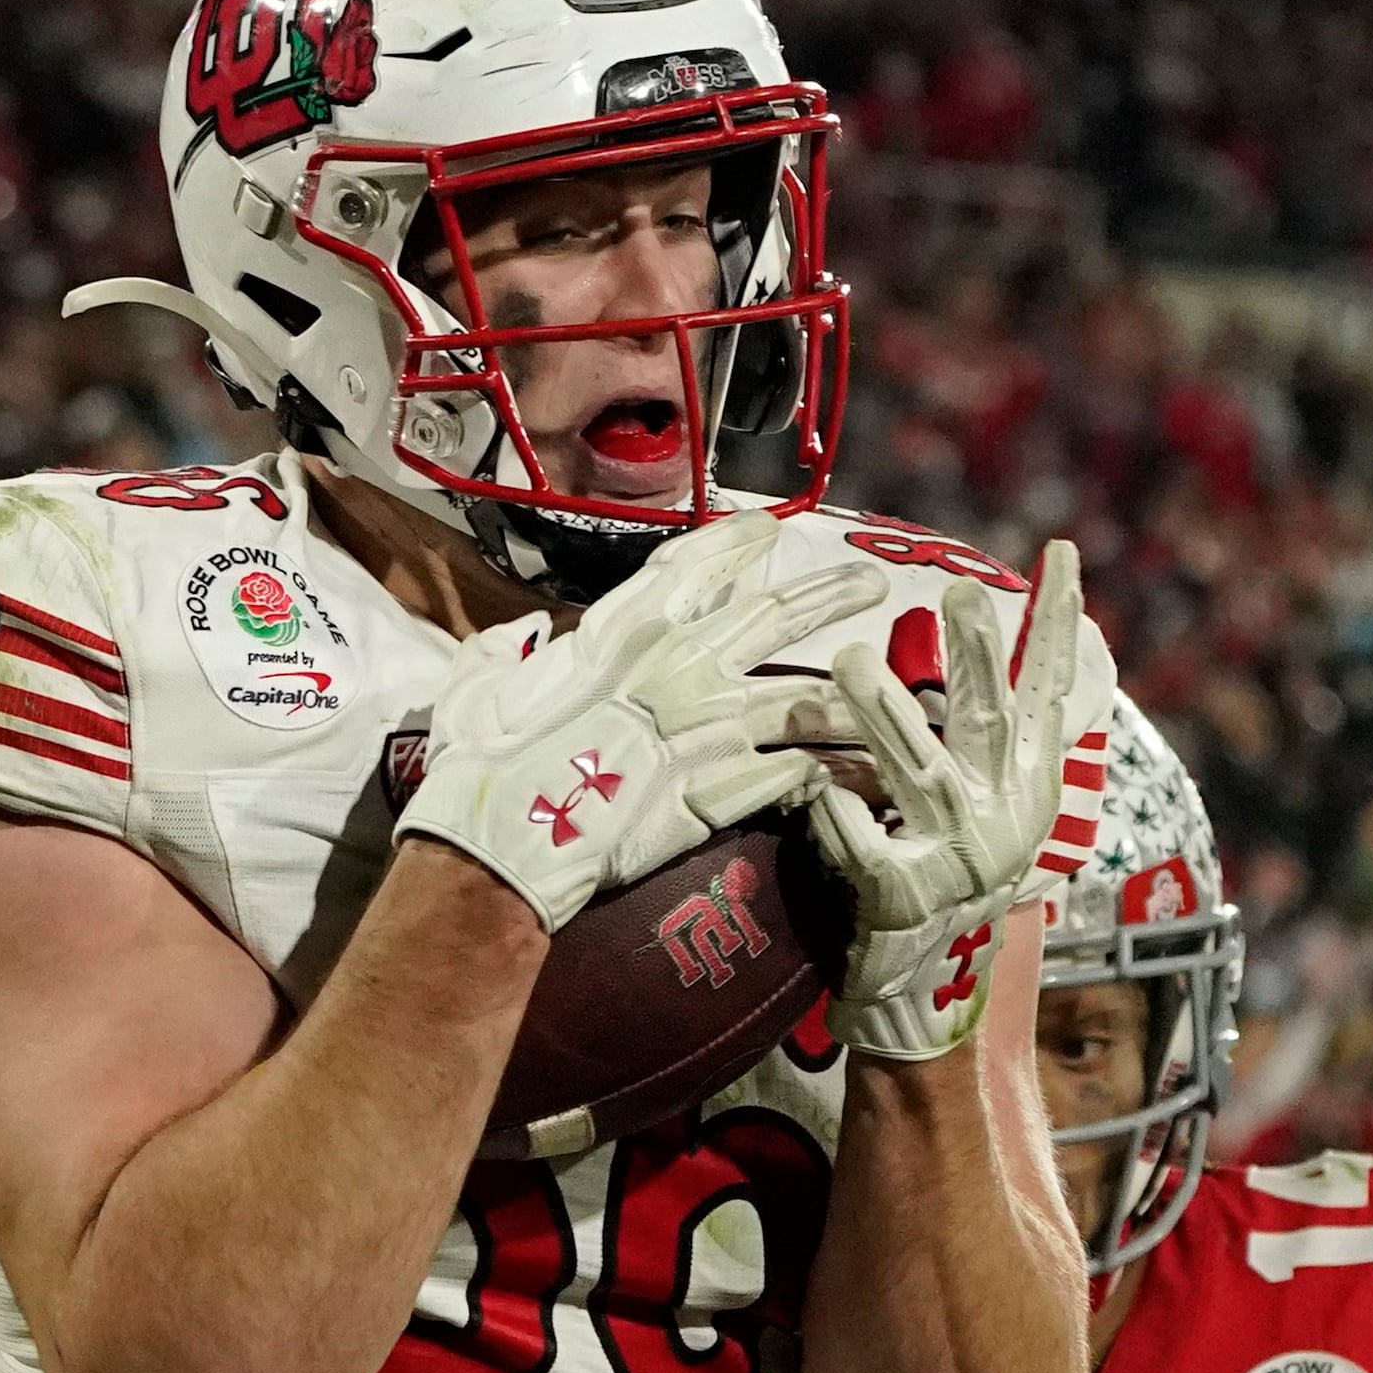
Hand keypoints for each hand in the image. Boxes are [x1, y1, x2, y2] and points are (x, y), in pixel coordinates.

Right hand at [399, 513, 865, 931]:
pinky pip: (794, 776)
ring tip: (900, 699)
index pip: (694, 564)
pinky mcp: (721, 793)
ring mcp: (707, 728)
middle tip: (872, 586)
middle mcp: (678, 663)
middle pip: (776, 616)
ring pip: (807, 701)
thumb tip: (513, 639)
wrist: (501, 843)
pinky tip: (857, 778)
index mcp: (619, 627)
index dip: (737, 542)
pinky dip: (829, 777)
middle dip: (830, 596)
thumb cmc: (477, 764)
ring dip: (858, 699)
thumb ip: (498, 654)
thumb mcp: (472, 687)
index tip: (771, 530)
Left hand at [807, 538, 1099, 1064]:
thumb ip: (984, 726)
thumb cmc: (939, 863)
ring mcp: (955, 861)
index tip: (1061, 553)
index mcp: (1026, 783)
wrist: (914, 981)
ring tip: (849, 661)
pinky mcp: (901, 899)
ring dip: (887, 718)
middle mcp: (1001, 817)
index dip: (1057, 624)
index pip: (1047, 691)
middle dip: (977, 657)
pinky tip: (809, 789)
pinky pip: (862, 844)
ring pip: (921, 778)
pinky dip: (837, 814)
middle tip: (958, 590)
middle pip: (990, 724)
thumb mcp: (983, 797)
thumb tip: (977, 618)